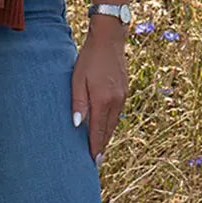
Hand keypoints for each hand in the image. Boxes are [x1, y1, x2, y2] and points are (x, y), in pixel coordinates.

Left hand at [71, 25, 126, 162]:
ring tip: (99, 148)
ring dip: (106, 136)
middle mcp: (116, 102)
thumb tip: (76, 125)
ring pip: (114, 123)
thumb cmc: (89, 58)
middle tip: (96, 162)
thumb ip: (78, 103)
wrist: (109, 39)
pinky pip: (117, 113)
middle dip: (101, 147)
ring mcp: (122, 96)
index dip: (94, 148)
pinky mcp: (124, 91)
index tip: (92, 162)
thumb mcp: (77, 79)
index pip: (98, 132)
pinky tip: (105, 126)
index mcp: (103, 101)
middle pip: (108, 130)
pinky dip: (111, 123)